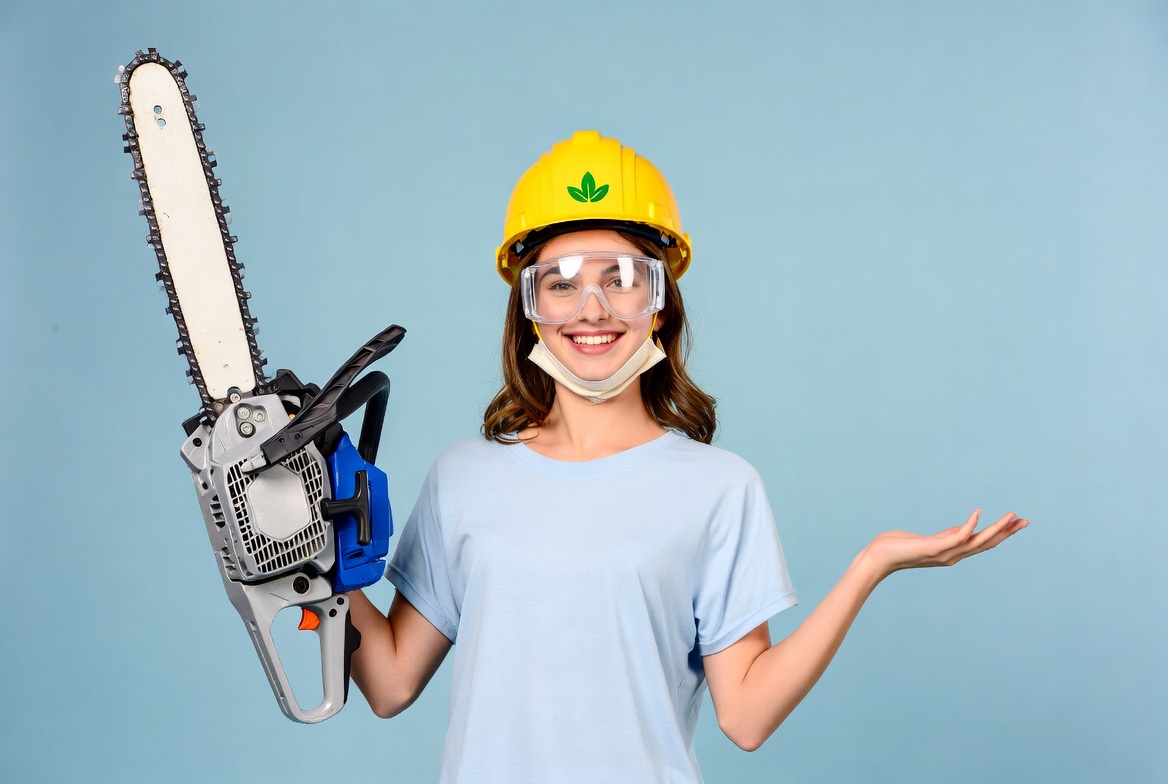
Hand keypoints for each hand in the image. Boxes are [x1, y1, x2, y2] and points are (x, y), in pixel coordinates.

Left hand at [855, 509, 1028, 579]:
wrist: (878, 558)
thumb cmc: (900, 547)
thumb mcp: (931, 539)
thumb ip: (948, 535)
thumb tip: (966, 528)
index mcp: (953, 552)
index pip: (983, 543)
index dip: (1002, 533)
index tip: (1018, 521)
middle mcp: (953, 556)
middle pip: (986, 543)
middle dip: (1006, 532)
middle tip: (1026, 520)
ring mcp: (944, 553)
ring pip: (976, 541)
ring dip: (995, 529)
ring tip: (1011, 516)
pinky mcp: (933, 548)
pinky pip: (956, 536)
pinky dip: (969, 525)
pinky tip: (978, 512)